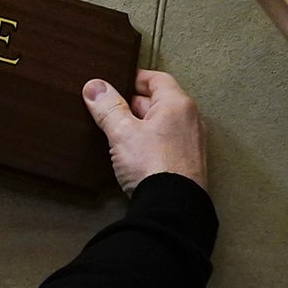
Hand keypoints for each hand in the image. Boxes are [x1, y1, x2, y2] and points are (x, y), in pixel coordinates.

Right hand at [83, 69, 206, 193]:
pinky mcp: (190, 163)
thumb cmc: (152, 165)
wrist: (172, 209)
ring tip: (119, 133)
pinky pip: (169, 142)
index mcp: (177, 104)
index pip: (156, 78)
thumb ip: (108, 107)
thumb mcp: (122, 132)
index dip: (134, 78)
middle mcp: (190, 119)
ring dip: (143, 124)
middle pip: (159, 101)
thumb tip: (94, 86)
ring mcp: (193, 142)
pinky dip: (153, 142)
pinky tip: (136, 154)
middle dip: (134, 103)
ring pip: (163, 123)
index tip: (115, 83)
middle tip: (110, 110)